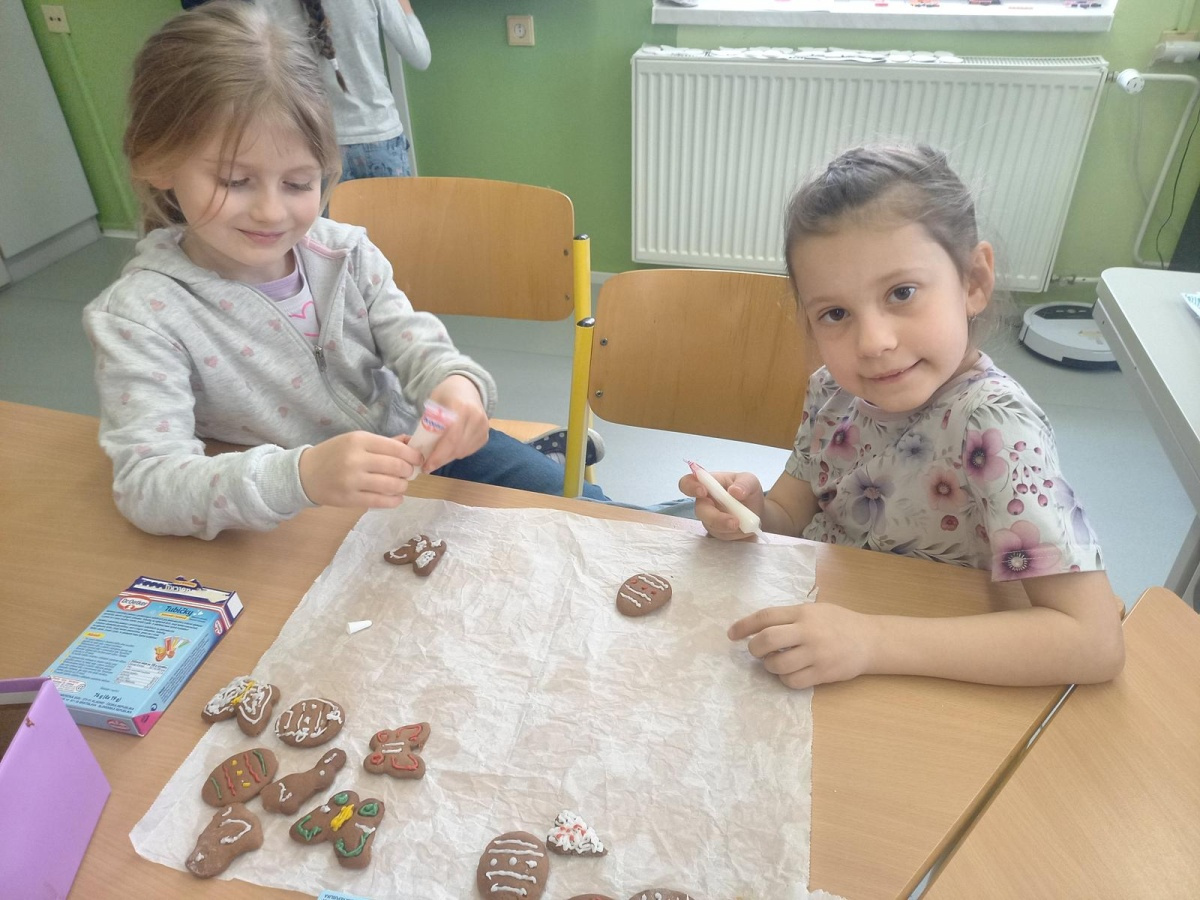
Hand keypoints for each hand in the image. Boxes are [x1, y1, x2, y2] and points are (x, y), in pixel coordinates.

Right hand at [298, 431, 420, 507]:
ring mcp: (352, 480)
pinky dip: (394, 501)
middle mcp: (356, 459)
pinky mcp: (350, 499)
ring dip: (402, 486)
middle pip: (396, 467)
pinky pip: (380, 501)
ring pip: (391, 485)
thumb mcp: (356, 441)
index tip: (418, 460)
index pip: (396, 448)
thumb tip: (412, 442)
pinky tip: (395, 498)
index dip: (412, 455)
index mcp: (359, 440)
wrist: (305, 474)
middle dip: (408, 471)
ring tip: (400, 485)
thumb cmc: (334, 454)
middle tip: (408, 473)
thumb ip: (384, 443)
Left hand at [421, 375, 488, 472]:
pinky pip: (470, 450)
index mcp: (461, 408)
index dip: (439, 455)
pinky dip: (458, 453)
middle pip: (458, 448)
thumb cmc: (446, 395)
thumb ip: (430, 423)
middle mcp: (476, 418)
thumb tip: (420, 448)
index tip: (427, 466)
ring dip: (449, 457)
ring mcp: (484, 427)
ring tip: (438, 455)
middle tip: (428, 465)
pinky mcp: (486, 434)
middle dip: (442, 460)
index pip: (451, 439)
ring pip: (464, 452)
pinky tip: (450, 447)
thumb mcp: (432, 404)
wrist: (466, 387)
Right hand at [678, 470, 763, 539]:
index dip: (690, 487)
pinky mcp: (716, 532)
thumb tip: (734, 491)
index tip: (703, 491)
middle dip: (716, 517)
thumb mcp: (750, 481)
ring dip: (727, 527)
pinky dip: (733, 534)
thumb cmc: (747, 491)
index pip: (688, 483)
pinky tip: (743, 529)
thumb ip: (744, 483)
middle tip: (734, 522)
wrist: (757, 511)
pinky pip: (720, 535)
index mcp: (708, 484)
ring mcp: (709, 518)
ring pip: (711, 525)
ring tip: (743, 525)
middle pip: (699, 510)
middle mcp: (704, 502)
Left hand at [728, 602, 873, 688]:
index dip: (744, 625)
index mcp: (803, 612)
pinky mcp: (823, 673)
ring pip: (777, 664)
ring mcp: (816, 654)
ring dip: (769, 666)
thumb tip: (757, 628)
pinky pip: (792, 681)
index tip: (731, 634)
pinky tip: (789, 673)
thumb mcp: (814, 611)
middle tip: (755, 652)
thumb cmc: (838, 623)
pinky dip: (784, 679)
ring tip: (774, 662)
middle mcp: (808, 631)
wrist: (870, 640)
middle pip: (767, 640)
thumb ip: (789, 617)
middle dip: (754, 649)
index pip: (765, 616)